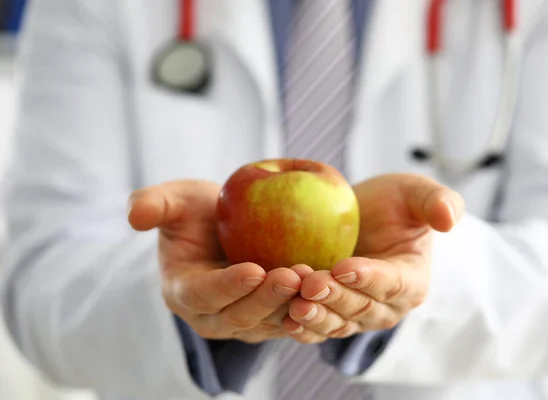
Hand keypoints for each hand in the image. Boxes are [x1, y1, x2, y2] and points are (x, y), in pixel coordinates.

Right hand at [128, 180, 312, 342]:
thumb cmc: (200, 213)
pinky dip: (309, 309)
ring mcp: (243, 323)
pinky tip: (329, 290)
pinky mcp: (270, 320)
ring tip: (314, 278)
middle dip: (267, 298)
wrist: (227, 229)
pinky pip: (290, 321)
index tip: (253, 270)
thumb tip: (133, 216)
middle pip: (241, 317)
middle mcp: (212, 317)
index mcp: (184, 292)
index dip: (227, 287)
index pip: (204, 295)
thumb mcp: (176, 200)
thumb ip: (154, 203)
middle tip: (293, 274)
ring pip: (270, 323)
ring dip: (292, 305)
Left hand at [281, 174, 464, 342]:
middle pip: (360, 307)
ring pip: (337, 323)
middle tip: (310, 281)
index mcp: (411, 280)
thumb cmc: (392, 205)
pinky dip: (302, 327)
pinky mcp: (331, 317)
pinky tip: (283, 319)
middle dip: (335, 297)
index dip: (369, 277)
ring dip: (316, 315)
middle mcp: (386, 306)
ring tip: (294, 302)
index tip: (344, 266)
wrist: (361, 219)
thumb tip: (450, 219)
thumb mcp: (415, 193)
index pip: (392, 282)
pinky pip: (317, 328)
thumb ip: (437, 201)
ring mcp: (356, 316)